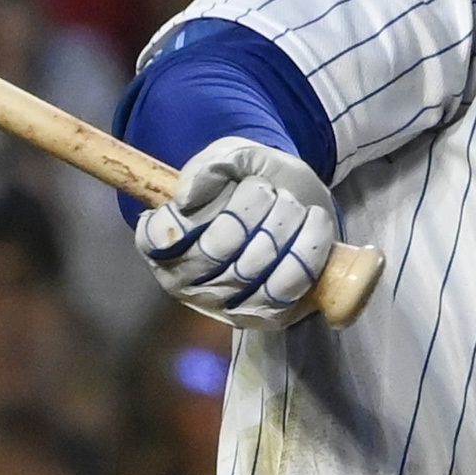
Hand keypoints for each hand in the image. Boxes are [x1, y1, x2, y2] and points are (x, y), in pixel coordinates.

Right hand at [133, 138, 337, 330]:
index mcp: (161, 243)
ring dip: (284, 219)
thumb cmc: (249, 182)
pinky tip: (313, 220)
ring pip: (257, 263)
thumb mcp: (228, 158)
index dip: (199, 208)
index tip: (227, 186)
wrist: (294, 201)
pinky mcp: (265, 316)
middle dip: (253, 204)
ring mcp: (224, 305)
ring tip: (290, 202)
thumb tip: (186, 198)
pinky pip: (288, 283)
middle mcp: (185, 282)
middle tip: (267, 189)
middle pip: (219, 245)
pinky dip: (308, 245)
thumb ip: (208, 166)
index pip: (164, 235)